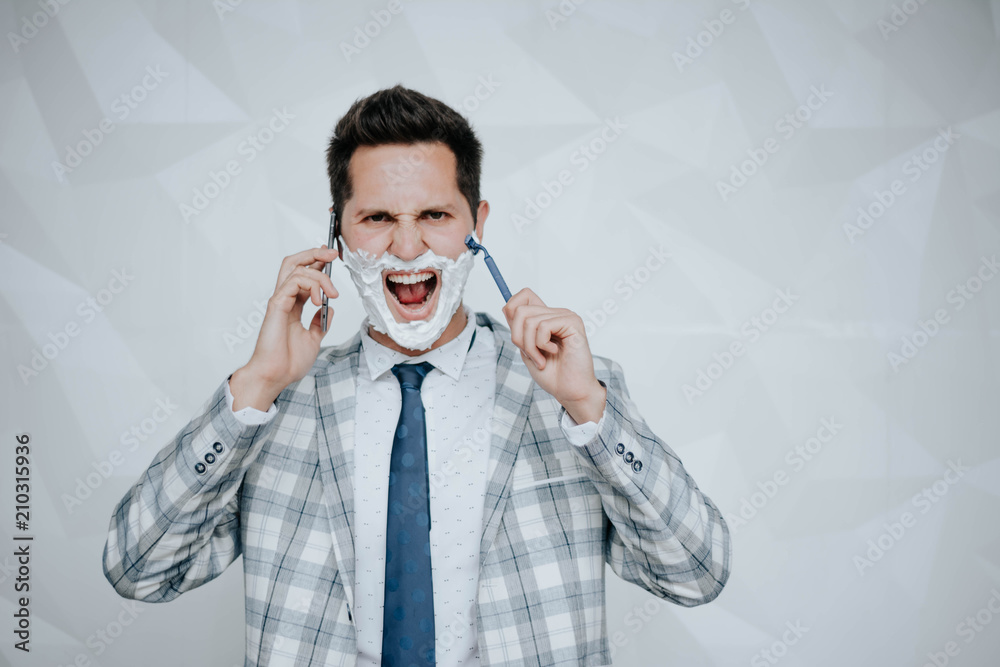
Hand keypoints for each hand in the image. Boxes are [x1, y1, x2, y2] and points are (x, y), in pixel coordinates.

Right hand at [231, 246, 339, 410]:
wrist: (276, 375)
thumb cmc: (288, 362)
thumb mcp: (313, 339)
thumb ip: (320, 323)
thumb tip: (329, 310)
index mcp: (293, 306)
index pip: (304, 275)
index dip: (318, 263)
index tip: (333, 258)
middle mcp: (285, 299)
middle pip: (294, 263)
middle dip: (314, 253)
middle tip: (333, 254)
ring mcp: (280, 300)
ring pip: (297, 269)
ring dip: (320, 276)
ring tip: (332, 294)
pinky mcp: (277, 305)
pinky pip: (294, 282)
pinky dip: (311, 285)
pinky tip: (320, 301)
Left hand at [502, 288, 606, 423]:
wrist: (570, 390)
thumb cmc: (552, 374)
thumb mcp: (527, 349)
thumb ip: (519, 329)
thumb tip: (507, 307)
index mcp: (546, 318)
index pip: (524, 295)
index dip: (512, 310)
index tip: (517, 336)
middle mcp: (556, 313)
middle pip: (520, 310)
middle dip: (518, 337)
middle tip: (531, 355)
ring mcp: (565, 316)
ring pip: (529, 320)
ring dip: (530, 345)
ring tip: (541, 358)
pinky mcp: (572, 322)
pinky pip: (543, 326)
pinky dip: (542, 344)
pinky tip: (554, 352)